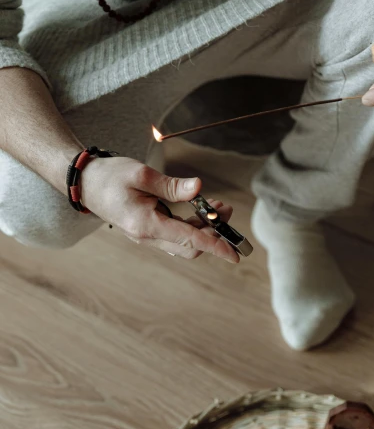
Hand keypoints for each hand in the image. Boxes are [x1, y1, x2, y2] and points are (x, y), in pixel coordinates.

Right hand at [80, 156, 238, 262]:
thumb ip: (171, 185)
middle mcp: (147, 236)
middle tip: (225, 210)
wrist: (83, 183)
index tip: (234, 254)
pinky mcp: (148, 231)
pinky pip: (175, 236)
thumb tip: (198, 188)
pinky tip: (199, 209)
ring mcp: (147, 236)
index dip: (215, 246)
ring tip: (217, 206)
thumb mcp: (140, 174)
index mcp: (146, 224)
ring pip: (184, 242)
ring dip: (204, 228)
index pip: (189, 240)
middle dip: (213, 233)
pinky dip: (191, 226)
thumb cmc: (109, 176)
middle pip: (190, 247)